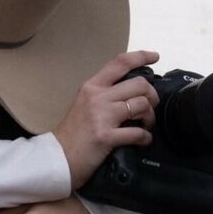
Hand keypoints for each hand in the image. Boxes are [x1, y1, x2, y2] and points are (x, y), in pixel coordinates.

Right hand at [53, 50, 159, 189]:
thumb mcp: (84, 104)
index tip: (155, 57)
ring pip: (142, 105)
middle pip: (139, 84)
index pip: (120, 62)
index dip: (141, 56)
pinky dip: (146, 137)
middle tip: (150, 107)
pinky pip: (138, 133)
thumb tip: (130, 91)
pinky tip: (142, 140)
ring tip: (145, 125)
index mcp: (91, 86)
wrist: (57, 158)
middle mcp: (97, 97)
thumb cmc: (72, 133)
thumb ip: (104, 94)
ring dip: (150, 117)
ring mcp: (102, 116)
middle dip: (152, 96)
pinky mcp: (106, 137)